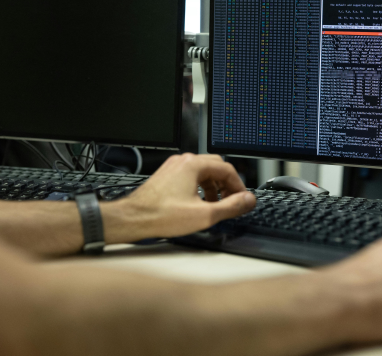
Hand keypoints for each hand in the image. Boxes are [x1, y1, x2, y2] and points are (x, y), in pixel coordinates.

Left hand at [104, 154, 255, 242]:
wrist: (133, 219)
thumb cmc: (161, 215)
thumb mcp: (204, 215)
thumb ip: (231, 207)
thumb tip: (248, 200)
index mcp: (193, 165)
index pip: (227, 169)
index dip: (239, 186)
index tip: (243, 199)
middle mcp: (183, 161)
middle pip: (216, 167)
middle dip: (227, 184)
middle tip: (232, 200)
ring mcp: (173, 167)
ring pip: (203, 171)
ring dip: (214, 187)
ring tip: (216, 205)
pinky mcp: (166, 176)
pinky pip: (191, 176)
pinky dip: (201, 187)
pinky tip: (200, 203)